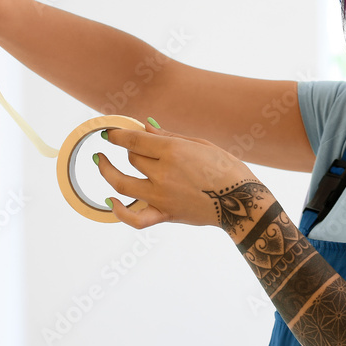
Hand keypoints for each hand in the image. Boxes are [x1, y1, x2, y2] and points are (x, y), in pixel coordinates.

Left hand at [95, 119, 258, 229]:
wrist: (243, 202)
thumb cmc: (227, 169)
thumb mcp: (201, 144)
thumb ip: (170, 136)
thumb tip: (146, 127)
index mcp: (174, 151)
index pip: (134, 140)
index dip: (117, 134)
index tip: (110, 132)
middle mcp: (163, 173)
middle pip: (132, 159)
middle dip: (127, 151)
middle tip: (128, 148)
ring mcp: (162, 196)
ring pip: (122, 184)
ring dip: (107, 173)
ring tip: (101, 164)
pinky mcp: (165, 214)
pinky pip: (135, 218)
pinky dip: (119, 212)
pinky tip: (110, 201)